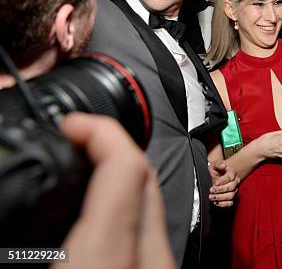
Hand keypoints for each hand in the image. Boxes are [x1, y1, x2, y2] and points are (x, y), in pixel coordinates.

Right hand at [54, 113, 174, 268]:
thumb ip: (21, 248)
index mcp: (108, 258)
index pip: (127, 167)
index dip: (101, 131)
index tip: (75, 124)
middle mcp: (150, 262)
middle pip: (146, 178)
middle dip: (112, 147)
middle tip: (79, 139)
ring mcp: (163, 266)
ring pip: (152, 203)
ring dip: (121, 176)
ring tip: (87, 168)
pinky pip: (150, 229)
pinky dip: (128, 207)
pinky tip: (105, 214)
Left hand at [208, 161, 239, 207]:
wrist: (218, 176)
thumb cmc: (217, 171)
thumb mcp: (215, 165)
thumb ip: (218, 164)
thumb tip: (223, 165)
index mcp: (232, 173)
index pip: (230, 177)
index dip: (222, 181)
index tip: (215, 183)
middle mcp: (235, 182)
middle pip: (231, 187)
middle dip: (221, 190)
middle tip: (212, 190)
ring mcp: (234, 190)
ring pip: (231, 196)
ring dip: (220, 197)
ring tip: (212, 197)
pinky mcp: (231, 198)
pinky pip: (230, 203)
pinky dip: (223, 204)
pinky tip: (216, 202)